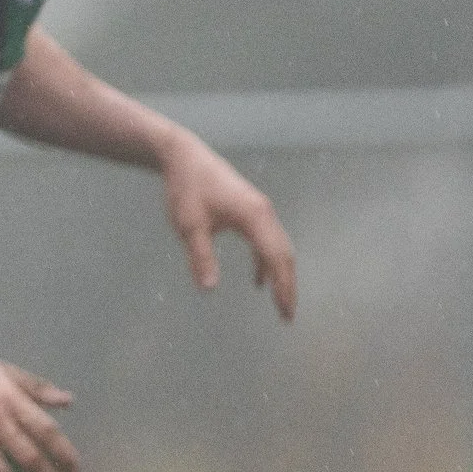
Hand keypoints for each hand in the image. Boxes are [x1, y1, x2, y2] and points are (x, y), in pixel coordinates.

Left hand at [160, 134, 298, 321]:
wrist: (184, 156)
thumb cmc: (186, 189)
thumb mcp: (189, 225)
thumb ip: (201, 256)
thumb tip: (209, 288)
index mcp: (254, 217)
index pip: (276, 258)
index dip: (283, 287)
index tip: (285, 312)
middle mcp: (264, 213)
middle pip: (284, 254)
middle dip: (288, 286)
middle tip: (287, 316)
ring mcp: (260, 210)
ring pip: (277, 247)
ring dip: (279, 274)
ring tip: (279, 303)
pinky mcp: (251, 210)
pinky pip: (265, 240)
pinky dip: (265, 261)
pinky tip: (257, 280)